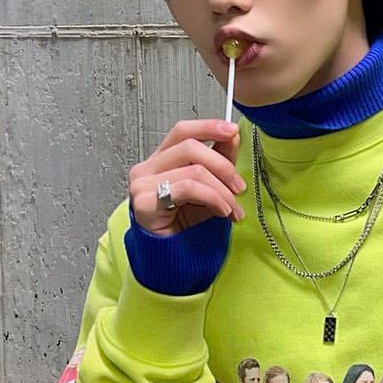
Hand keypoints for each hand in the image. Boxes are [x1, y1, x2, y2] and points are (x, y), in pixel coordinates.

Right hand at [129, 120, 243, 234]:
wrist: (171, 255)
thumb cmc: (184, 222)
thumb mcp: (209, 186)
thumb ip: (218, 159)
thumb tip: (231, 134)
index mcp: (161, 159)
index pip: (182, 131)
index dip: (208, 127)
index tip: (231, 130)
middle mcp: (147, 168)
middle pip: (190, 147)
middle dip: (223, 166)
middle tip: (239, 187)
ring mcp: (143, 184)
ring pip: (194, 170)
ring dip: (222, 191)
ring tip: (232, 208)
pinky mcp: (145, 201)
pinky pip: (188, 189)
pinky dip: (213, 199)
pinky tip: (221, 211)